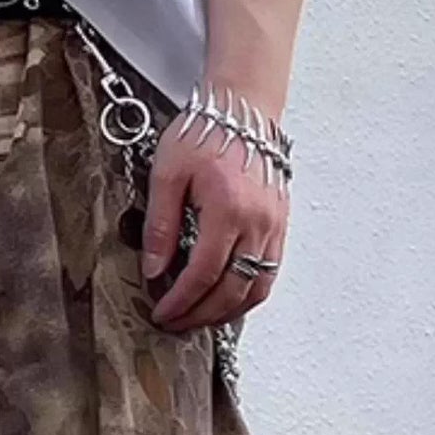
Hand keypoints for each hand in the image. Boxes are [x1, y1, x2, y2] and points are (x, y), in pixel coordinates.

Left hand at [142, 87, 288, 331]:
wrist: (242, 110)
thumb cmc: (205, 133)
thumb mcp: (167, 174)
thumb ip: (160, 225)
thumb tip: (154, 269)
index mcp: (228, 209)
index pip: (203, 273)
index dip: (181, 301)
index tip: (162, 313)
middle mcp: (257, 222)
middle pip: (232, 290)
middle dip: (200, 315)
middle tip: (175, 323)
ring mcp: (273, 226)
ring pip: (257, 289)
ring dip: (227, 312)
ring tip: (198, 318)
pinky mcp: (280, 226)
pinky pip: (269, 274)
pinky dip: (248, 295)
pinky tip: (226, 299)